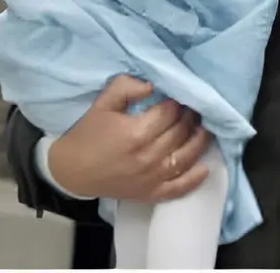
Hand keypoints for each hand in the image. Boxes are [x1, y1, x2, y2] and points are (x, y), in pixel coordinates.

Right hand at [46, 75, 209, 203]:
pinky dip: (195, 179)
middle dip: (190, 118)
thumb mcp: (101, 103)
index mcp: (135, 132)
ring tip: (205, 129)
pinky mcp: (152, 193)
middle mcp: (148, 156)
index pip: (167, 114)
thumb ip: (124, 87)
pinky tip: (205, 168)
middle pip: (179, 134)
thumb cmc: (88, 133)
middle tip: (194, 108)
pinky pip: (180, 188)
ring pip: (185, 158)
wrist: (75, 170)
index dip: (177, 103)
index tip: (181, 95)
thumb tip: (151, 85)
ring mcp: (153, 178)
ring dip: (199, 142)